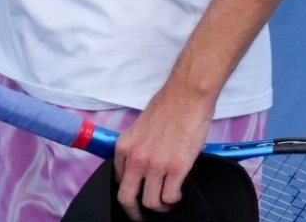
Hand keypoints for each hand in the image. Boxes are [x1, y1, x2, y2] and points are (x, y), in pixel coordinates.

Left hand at [113, 84, 213, 217]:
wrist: (187, 95)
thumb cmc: (168, 106)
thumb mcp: (140, 127)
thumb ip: (137, 147)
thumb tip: (141, 163)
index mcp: (124, 146)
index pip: (118, 179)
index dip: (129, 190)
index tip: (137, 194)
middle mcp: (136, 158)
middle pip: (126, 198)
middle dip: (134, 211)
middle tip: (143, 215)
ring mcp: (155, 164)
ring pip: (150, 202)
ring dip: (160, 206)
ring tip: (168, 201)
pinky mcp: (176, 168)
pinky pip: (169, 197)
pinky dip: (174, 200)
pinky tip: (179, 192)